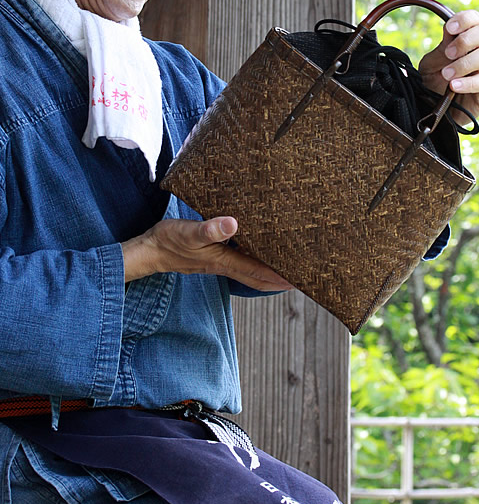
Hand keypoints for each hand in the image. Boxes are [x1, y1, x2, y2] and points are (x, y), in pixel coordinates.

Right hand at [121, 216, 292, 291]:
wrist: (150, 250)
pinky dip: (255, 261)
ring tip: (289, 266)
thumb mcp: (189, 232)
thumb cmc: (169, 241)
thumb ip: (210, 229)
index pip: (259, 272)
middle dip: (282, 279)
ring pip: (251, 270)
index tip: (302, 278)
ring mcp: (220, 262)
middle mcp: (226, 264)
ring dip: (270, 271)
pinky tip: (260, 251)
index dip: (281, 276)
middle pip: (260, 277)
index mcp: (224, 261)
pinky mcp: (214, 256)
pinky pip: (241, 262)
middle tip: (304, 277)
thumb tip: (234, 224)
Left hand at [418, 9, 478, 122]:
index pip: (474, 20)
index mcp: (464, 41)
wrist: (434, 111)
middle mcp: (477, 52)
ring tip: (446, 75)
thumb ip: (439, 50)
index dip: (465, 19)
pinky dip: (468, 83)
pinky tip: (453, 86)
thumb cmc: (433, 84)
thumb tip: (448, 31)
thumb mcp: (430, 65)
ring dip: (464, 63)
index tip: (449, 28)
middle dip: (466, 40)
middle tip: (448, 53)